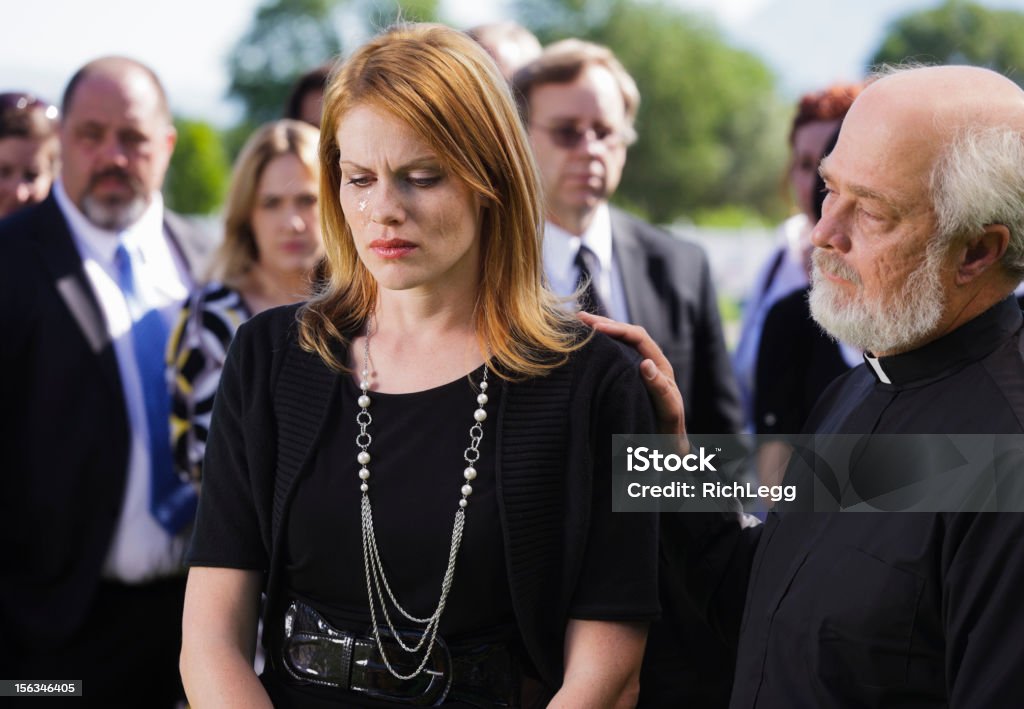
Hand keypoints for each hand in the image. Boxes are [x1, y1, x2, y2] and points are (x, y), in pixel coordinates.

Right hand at [578, 311, 687, 442]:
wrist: (667, 447)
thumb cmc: (669, 431)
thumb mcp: (668, 410)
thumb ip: (660, 388)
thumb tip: (645, 363)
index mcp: (659, 365)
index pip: (637, 337)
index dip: (616, 328)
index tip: (595, 326)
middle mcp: (648, 362)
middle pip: (626, 334)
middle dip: (603, 324)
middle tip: (578, 318)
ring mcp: (636, 370)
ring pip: (618, 344)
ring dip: (599, 333)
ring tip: (576, 325)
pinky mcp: (626, 379)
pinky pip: (612, 358)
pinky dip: (598, 349)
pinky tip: (583, 348)